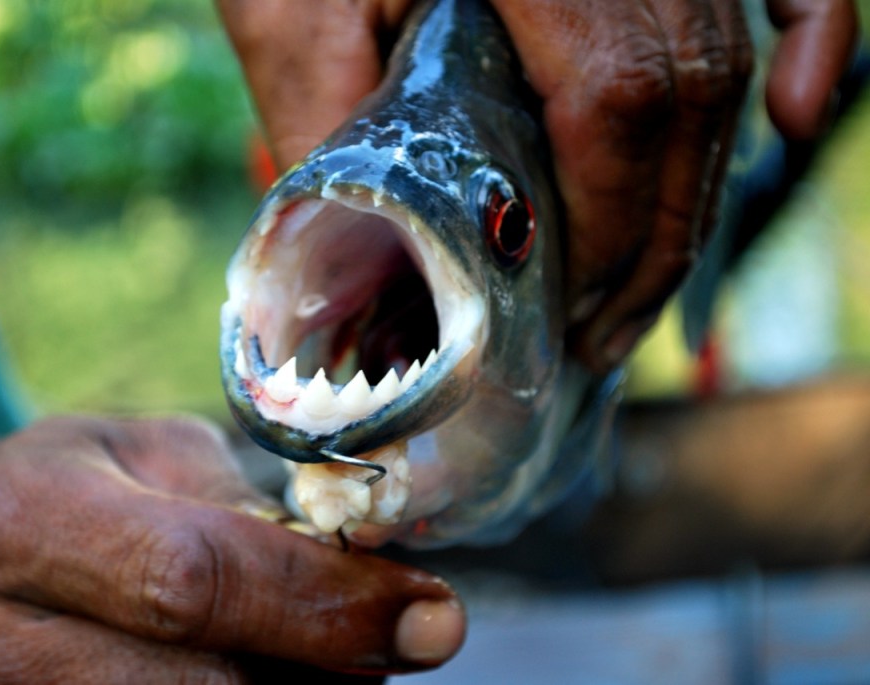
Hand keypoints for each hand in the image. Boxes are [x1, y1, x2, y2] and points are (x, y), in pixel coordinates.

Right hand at [0, 417, 463, 682]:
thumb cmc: (68, 484)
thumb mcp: (152, 456)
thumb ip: (249, 514)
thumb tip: (381, 586)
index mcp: (23, 513)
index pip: (194, 578)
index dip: (327, 607)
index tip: (432, 618)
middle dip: (320, 671)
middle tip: (386, 640)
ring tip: (306, 649)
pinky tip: (250, 669)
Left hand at [217, 0, 857, 370]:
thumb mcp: (287, 7)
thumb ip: (321, 116)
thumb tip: (356, 253)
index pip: (613, 93)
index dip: (614, 218)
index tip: (576, 304)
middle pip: (684, 88)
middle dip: (658, 235)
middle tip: (609, 330)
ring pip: (717, 56)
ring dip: (697, 187)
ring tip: (645, 288)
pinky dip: (804, 33)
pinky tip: (794, 113)